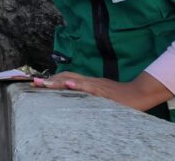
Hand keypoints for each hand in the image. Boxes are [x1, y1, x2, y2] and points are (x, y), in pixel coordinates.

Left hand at [31, 71, 173, 111]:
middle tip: (34, 83)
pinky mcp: (104, 91)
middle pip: (66, 77)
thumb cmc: (121, 97)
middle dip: (49, 80)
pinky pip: (90, 87)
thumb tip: (74, 94)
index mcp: (88, 83)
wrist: (140, 94)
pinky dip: (79, 86)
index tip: (38, 83)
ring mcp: (96, 85)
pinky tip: (69, 85)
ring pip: (74, 81)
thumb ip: (88, 94)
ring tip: (44, 84)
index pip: (66, 78)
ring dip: (58, 82)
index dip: (52, 80)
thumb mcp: (101, 96)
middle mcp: (90, 81)